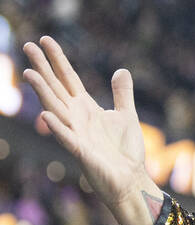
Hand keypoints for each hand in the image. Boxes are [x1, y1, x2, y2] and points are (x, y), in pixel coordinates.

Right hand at [22, 36, 161, 224]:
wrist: (131, 179)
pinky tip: (46, 115)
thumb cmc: (126, 151)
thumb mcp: (127, 116)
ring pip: (56, 109)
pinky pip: (67, 139)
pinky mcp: (81, 153)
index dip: (57, 59)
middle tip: (27, 46)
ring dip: (43, 93)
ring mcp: (77, 134)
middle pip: (56, 88)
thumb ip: (122, 94)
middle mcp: (77, 118)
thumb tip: (122, 70)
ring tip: (30, 74)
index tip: (45, 40)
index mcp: (86, 108)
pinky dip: (57, 127)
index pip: (68, 78)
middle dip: (43, 68)